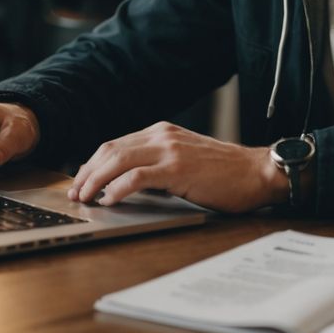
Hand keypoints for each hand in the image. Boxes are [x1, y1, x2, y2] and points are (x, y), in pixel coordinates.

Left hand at [67, 122, 289, 212]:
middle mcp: (163, 136)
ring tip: (85, 198)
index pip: (116, 144)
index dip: (93, 164)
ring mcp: (170, 150)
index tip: (81, 181)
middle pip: (110, 150)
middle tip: (75, 193)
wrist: (257, 172)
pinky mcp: (177, 168)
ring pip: (118, 160)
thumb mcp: (186, 160)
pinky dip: (118, 189)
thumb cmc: (226, 173)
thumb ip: (159, 164)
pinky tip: (110, 200)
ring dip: (96, 180)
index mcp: (163, 132)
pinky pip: (137, 177)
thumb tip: (128, 185)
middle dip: (87, 172)